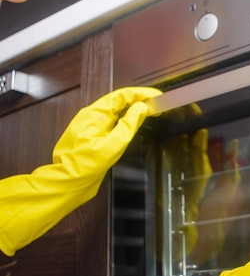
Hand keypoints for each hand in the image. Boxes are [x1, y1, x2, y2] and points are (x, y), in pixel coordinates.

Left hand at [0, 87, 160, 255]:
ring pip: (115, 110)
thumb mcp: (112, 146)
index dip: (141, 93)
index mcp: (95, 114)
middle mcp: (92, 116)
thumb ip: (128, 125)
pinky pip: (112, 120)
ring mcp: (91, 125)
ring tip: (149, 111)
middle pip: (119, 100)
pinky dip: (125, 119)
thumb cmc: (84, 166)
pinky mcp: (93, 134)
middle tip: (156, 103)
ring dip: (133, 108)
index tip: (156, 95)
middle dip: (138, 99)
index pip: (121, 95)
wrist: (67, 182)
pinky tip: (133, 123)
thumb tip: (141, 109)